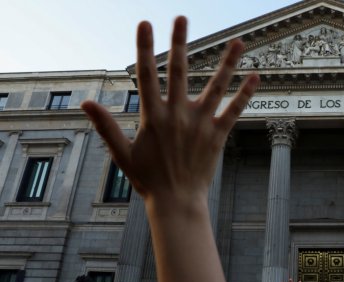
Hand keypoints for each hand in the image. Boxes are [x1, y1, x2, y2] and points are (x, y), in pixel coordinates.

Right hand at [81, 17, 259, 202]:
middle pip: (180, 71)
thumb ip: (106, 126)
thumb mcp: (122, 153)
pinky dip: (245, 94)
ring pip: (216, 86)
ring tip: (239, 41)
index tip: (145, 24)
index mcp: (154, 116)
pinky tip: (256, 76)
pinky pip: (234, 111)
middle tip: (182, 18)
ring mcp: (200, 124)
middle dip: (180, 42)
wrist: (176, 201)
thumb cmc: (148, 179)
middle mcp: (178, 115)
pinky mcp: (218, 135)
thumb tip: (86, 104)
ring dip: (227, 62)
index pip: (147, 75)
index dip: (145, 48)